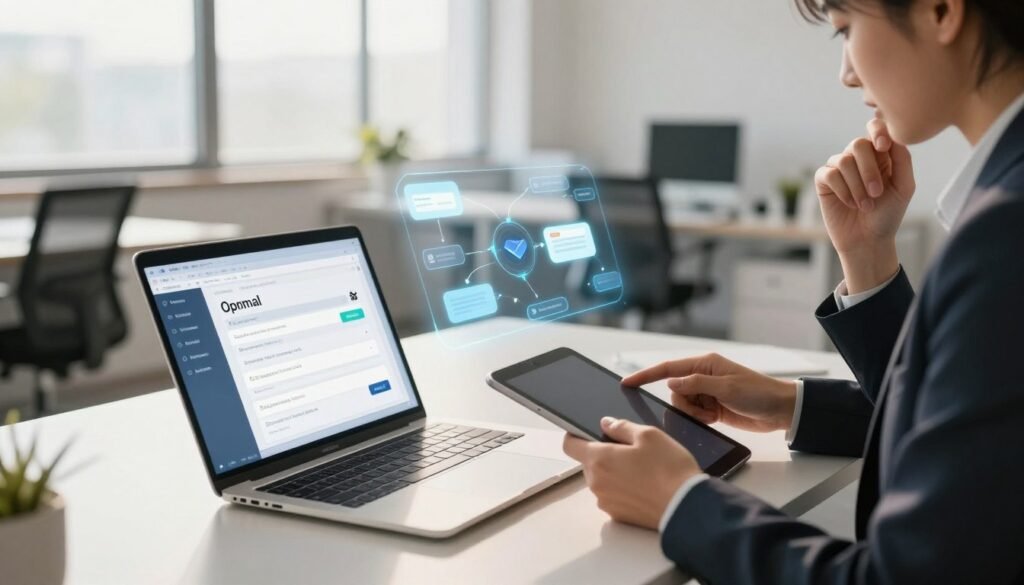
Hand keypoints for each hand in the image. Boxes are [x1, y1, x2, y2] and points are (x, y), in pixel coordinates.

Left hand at [563, 417, 700, 529]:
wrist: (686, 507)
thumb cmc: (669, 469)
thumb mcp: (649, 435)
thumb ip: (622, 426)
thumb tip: (606, 424)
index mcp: (599, 459)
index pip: (569, 445)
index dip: (575, 436)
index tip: (584, 433)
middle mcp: (596, 482)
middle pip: (589, 463)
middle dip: (603, 456)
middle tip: (630, 451)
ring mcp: (606, 501)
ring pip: (601, 481)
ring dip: (613, 474)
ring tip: (641, 471)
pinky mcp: (617, 515)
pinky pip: (613, 497)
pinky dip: (623, 491)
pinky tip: (644, 487)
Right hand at [621, 352, 796, 432]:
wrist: (781, 410)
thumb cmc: (758, 393)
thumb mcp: (726, 387)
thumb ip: (696, 384)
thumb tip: (670, 383)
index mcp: (705, 364)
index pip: (668, 369)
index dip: (646, 375)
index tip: (627, 383)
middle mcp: (703, 376)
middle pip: (674, 392)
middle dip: (685, 404)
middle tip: (705, 410)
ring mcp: (707, 392)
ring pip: (683, 405)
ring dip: (694, 414)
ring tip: (714, 415)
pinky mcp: (712, 408)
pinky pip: (694, 415)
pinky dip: (701, 419)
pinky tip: (716, 419)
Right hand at [814, 118, 914, 291]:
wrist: (868, 240)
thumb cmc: (888, 214)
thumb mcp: (904, 186)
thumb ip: (902, 159)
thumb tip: (892, 136)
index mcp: (880, 154)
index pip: (875, 127)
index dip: (878, 130)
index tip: (883, 146)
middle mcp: (858, 157)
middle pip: (858, 144)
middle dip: (869, 169)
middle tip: (877, 192)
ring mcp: (839, 168)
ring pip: (843, 160)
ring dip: (857, 185)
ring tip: (865, 205)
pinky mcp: (824, 181)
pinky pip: (829, 174)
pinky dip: (842, 190)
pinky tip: (850, 204)